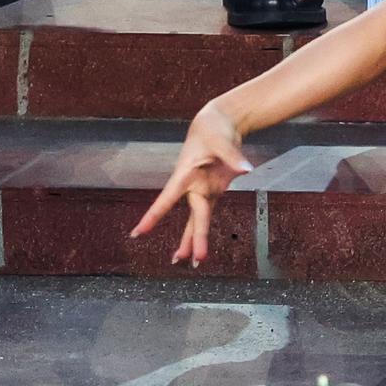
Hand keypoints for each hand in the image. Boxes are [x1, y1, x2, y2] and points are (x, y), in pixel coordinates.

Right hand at [131, 101, 251, 264]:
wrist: (217, 123)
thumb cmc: (213, 129)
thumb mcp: (222, 140)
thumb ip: (233, 157)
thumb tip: (246, 169)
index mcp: (185, 173)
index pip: (167, 197)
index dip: (154, 215)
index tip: (139, 232)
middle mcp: (191, 185)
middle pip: (193, 214)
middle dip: (192, 237)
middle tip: (190, 258)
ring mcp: (203, 189)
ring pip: (197, 220)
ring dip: (193, 240)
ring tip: (187, 262)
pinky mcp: (213, 190)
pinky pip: (207, 215)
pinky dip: (202, 231)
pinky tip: (198, 249)